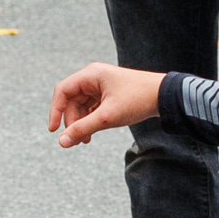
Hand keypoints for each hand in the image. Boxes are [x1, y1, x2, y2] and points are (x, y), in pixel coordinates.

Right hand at [47, 62, 164, 146]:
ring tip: (86, 140)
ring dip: (81, 123)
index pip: (62, 91)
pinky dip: (90, 120)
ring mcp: (101, 85)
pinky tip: (92, 134)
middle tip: (77, 140)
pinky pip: (92, 107)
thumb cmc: (137, 100)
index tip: (54, 131)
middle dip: (72, 121)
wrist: (165, 97)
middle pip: (71, 100)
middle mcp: (94, 77)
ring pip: (82, 106)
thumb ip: (83, 129)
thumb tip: (62, 142)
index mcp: (91, 74)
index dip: (55, 111)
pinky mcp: (109, 94)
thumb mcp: (107, 117)